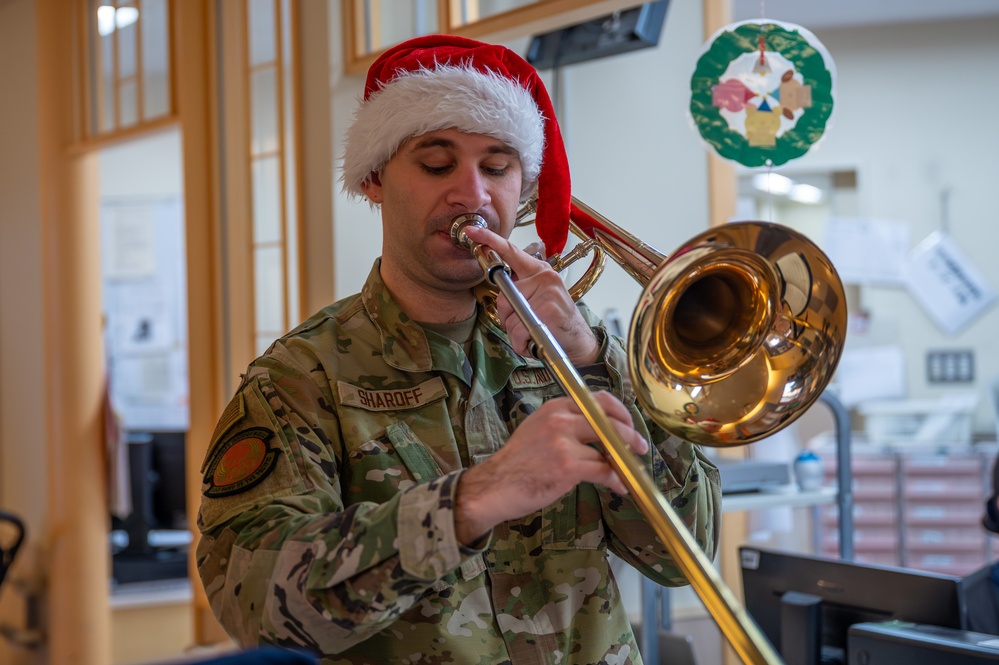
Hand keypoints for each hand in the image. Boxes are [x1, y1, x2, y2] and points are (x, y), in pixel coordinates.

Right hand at [454, 391, 648, 544]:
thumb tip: (602, 432)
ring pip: (609, 446)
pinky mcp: (568, 465)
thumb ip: (567, 425)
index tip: (629, 425)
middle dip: (631, 435)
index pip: (598, 399)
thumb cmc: (517, 463)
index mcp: (555, 407)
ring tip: (629, 472)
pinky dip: (616, 479)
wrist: (494, 485)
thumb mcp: (539, 429)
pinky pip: (604, 470)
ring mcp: (564, 442)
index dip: (620, 412)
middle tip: (641, 447)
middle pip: (609, 421)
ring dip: (625, 461)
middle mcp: (560, 419)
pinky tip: (619, 487)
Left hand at [461, 225, 599, 365]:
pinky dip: (521, 342)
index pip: (512, 252)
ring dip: (515, 333)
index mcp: (539, 271)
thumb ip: (518, 291)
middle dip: (507, 318)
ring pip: (510, 316)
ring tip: (531, 334)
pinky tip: (532, 342)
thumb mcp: (538, 298)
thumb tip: (500, 293)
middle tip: (523, 326)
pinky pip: (520, 329)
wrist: (578, 339)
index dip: (490, 240)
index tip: (473, 232)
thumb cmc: (554, 321)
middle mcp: (545, 276)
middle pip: (504, 297)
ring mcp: (549, 292)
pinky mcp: (550, 310)